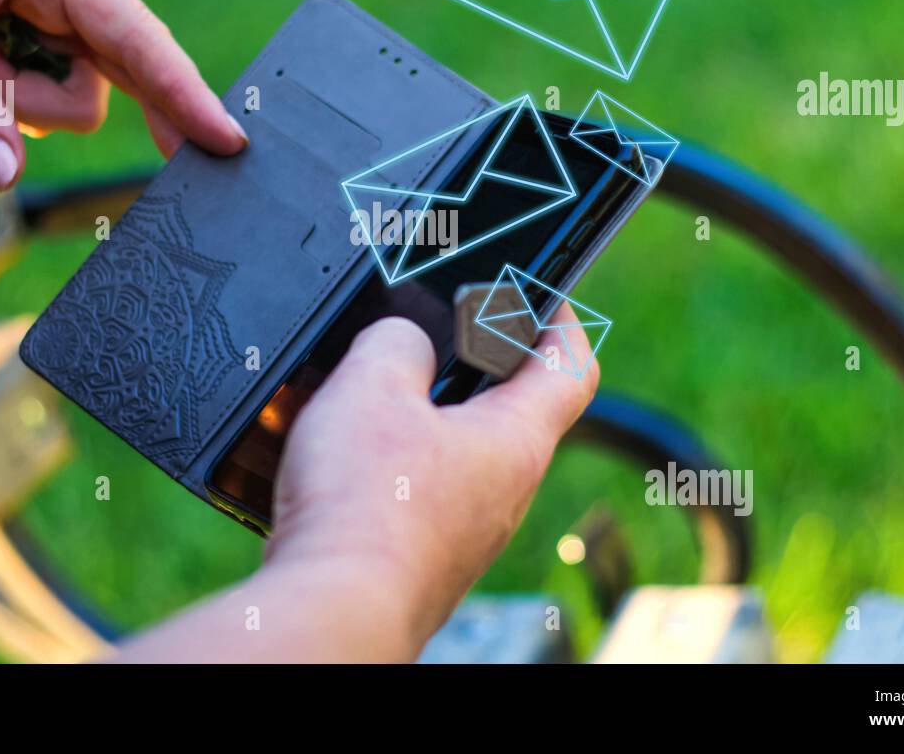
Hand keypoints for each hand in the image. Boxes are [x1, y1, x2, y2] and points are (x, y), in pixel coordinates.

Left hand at [0, 0, 245, 188]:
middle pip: (122, 74)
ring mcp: (69, 19)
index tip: (227, 140)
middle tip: (64, 127)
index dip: (183, 90)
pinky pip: (59, 98)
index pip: (136, 35)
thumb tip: (10, 179)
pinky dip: (17, 101)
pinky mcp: (54, 43)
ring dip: (19, 104)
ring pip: (82, 100)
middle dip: (68, 100)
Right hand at [265, 313, 599, 656]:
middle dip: (475, 366)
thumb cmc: (365, 508)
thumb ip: (395, 341)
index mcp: (516, 440)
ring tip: (374, 391)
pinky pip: (420, 492)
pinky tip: (346, 455)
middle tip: (438, 333)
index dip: (560, 320)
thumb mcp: (372, 383)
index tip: (541, 296)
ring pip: (459, 453)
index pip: (570, 367)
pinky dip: (392, 464)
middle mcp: (504, 490)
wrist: (332, 607)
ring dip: (425, 417)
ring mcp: (466, 529)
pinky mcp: (425, 555)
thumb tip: (399, 341)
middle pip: (510, 410)